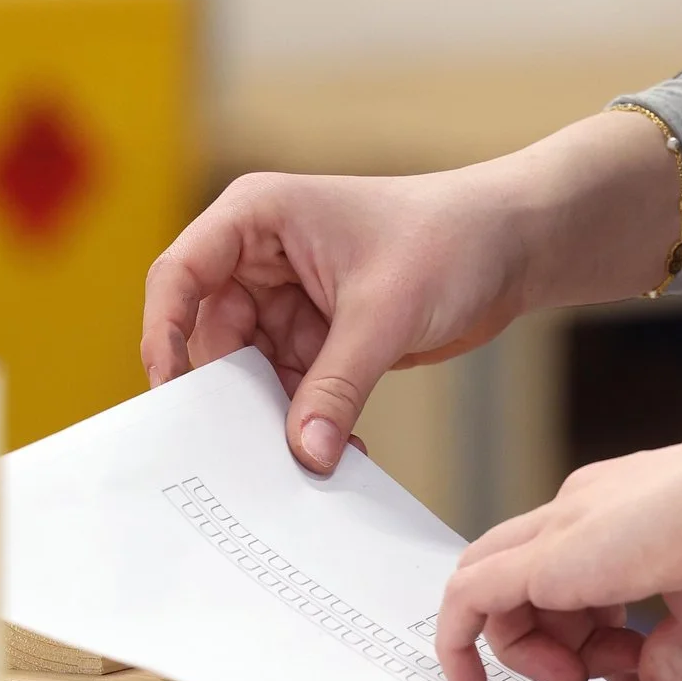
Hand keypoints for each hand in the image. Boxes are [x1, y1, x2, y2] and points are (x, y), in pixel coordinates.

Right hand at [143, 112, 681, 472]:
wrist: (515, 247)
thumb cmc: (451, 239)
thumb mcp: (384, 313)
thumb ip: (337, 385)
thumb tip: (304, 454)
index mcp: (257, 219)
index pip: (181, 275)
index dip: (166, 333)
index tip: (172, 392)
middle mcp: (261, 259)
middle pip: (213, 338)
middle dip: (230, 396)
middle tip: (239, 454)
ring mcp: (289, 302)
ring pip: (253, 375)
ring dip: (275, 419)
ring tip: (297, 461)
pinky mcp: (320, 339)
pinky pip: (295, 392)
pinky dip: (311, 423)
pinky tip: (335, 454)